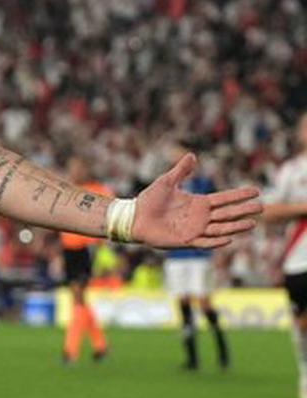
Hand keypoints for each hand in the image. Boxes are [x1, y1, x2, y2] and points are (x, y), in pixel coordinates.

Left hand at [132, 153, 260, 248]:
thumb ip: (181, 171)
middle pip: (227, 214)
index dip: (239, 195)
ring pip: (221, 228)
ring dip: (236, 227)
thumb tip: (192, 155)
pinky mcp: (185, 241)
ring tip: (252, 223)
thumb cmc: (149, 200)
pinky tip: (228, 238)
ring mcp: (194, 229)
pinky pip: (204, 242)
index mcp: (199, 203)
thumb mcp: (166, 182)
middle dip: (244, 210)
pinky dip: (216, 241)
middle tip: (261, 207)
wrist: (134, 217)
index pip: (224, 199)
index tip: (256, 191)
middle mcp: (200, 217)